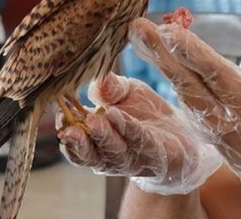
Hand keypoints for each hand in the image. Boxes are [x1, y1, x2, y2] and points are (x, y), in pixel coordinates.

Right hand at [56, 73, 221, 194]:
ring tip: (93, 122)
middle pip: (88, 154)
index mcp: (95, 141)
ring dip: (102, 137)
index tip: (58, 110)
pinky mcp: (154, 155)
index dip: (64, 126)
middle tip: (68, 129)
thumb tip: (97, 81)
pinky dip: (128, 130)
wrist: (182, 135)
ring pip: (112, 152)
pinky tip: (119, 117)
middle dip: (78, 142)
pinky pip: (140, 143)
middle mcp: (108, 155)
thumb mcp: (127, 93)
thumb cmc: (145, 114)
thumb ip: (110, 88)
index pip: (73, 139)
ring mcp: (132, 158)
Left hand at [129, 18, 240, 215]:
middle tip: (139, 28)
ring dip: (162, 63)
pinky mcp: (209, 130)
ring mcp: (213, 126)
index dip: (193, 54)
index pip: (216, 76)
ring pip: (183, 90)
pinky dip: (172, 78)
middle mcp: (225, 119)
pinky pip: (187, 101)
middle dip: (163, 55)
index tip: (171, 33)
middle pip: (188, 82)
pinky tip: (161, 61)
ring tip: (143, 37)